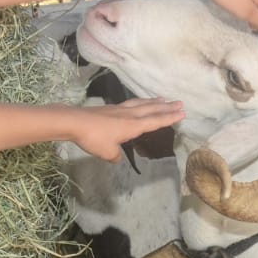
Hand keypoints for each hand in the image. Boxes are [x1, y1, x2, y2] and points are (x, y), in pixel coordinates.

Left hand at [69, 98, 183, 161]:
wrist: (74, 122)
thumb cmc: (94, 138)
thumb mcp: (107, 152)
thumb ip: (115, 156)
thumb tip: (117, 158)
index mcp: (133, 125)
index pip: (155, 121)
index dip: (169, 118)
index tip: (182, 113)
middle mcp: (129, 115)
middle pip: (152, 109)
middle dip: (166, 107)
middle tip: (180, 103)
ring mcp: (119, 109)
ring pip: (141, 104)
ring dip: (153, 102)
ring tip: (163, 99)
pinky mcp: (110, 108)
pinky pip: (131, 103)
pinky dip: (139, 102)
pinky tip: (137, 103)